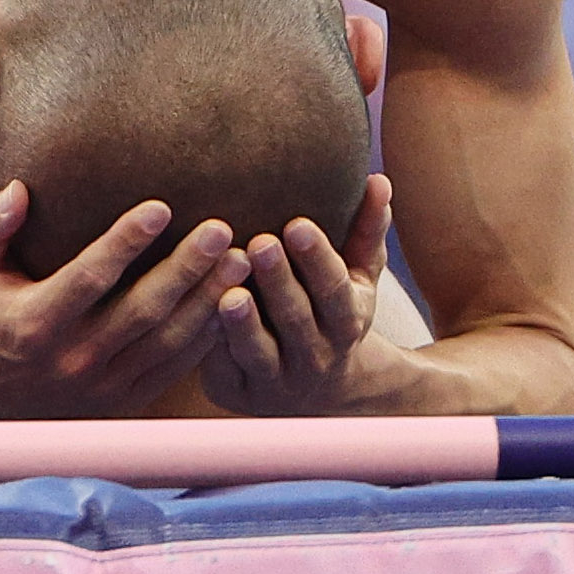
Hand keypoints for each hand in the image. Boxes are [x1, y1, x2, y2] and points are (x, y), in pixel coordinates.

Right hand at [0, 181, 249, 417]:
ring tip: (242, 259)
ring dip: (208, 300)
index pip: (89, 278)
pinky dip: (207, 334)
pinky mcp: (126, 398)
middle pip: (142, 310)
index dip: (125, 243)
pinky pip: (176, 366)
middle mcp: (73, 360)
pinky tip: (234, 299)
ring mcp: (104, 385)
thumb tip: (19, 191)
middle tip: (222, 229)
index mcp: (35, 324)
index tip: (161, 206)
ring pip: (168, 341)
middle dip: (186, 269)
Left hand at [200, 174, 398, 415]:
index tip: (296, 224)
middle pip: (296, 318)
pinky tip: (194, 318)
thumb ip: (367, 230)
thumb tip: (379, 179)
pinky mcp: (240, 393)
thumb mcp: (357, 275)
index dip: (317, 259)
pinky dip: (211, 348)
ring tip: (229, 292)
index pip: (334, 288)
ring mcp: (278, 380)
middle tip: (259, 242)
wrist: (320, 389)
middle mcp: (316, 355)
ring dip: (244, 323)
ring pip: (259, 352)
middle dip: (279, 282)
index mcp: (347, 320)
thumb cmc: (332, 309)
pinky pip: (223, 370)